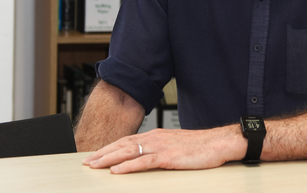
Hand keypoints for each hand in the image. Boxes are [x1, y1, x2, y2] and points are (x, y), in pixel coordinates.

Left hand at [82, 125, 246, 173]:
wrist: (220, 143)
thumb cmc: (201, 146)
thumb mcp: (176, 146)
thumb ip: (160, 150)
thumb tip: (146, 158)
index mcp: (157, 135)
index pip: (128, 140)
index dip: (109, 148)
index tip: (95, 154)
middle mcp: (156, 138)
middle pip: (123, 144)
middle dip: (103, 153)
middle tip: (86, 161)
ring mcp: (161, 147)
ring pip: (129, 151)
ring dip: (109, 159)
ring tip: (94, 165)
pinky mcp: (168, 157)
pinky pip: (143, 162)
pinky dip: (128, 166)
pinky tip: (117, 171)